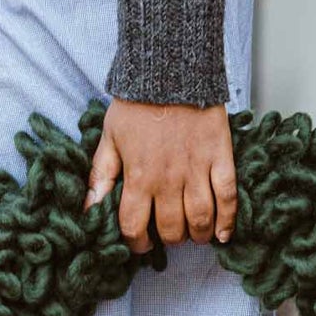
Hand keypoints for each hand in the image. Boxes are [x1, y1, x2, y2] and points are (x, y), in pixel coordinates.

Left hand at [85, 97, 237, 254]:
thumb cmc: (136, 104)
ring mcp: (196, 170)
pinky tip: (222, 234)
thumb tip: (88, 210)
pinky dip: (227, 220)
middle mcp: (167, 180)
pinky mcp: (220, 158)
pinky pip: (227, 197)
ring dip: (196, 234)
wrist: (170, 71)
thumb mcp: (108, 139)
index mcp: (138, 177)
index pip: (134, 226)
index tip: (140, 243)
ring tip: (193, 235)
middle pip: (170, 228)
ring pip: (199, 219)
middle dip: (168, 238)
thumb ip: (99, 177)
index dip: (136, 242)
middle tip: (168, 235)